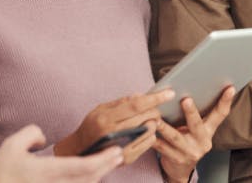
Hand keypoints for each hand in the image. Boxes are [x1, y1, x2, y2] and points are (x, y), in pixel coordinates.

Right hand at [0, 124, 124, 182]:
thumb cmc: (1, 173)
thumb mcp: (11, 146)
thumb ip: (30, 134)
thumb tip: (43, 138)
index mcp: (47, 171)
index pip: (83, 167)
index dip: (103, 159)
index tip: (115, 150)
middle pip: (91, 178)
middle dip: (107, 166)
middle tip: (118, 155)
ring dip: (99, 175)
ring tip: (107, 163)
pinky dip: (87, 182)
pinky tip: (91, 176)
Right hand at [52, 89, 174, 163]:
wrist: (81, 150)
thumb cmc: (92, 126)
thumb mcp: (101, 109)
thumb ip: (121, 102)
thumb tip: (141, 95)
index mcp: (106, 118)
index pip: (136, 105)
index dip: (155, 98)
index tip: (169, 92)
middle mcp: (114, 133)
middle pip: (145, 117)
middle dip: (156, 110)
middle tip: (155, 108)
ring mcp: (121, 147)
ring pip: (150, 130)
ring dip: (154, 122)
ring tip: (147, 119)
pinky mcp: (127, 158)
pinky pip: (149, 143)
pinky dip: (151, 134)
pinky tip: (144, 131)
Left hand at [154, 86, 236, 182]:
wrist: (179, 170)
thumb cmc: (185, 142)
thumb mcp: (194, 130)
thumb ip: (193, 115)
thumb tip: (184, 89)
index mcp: (208, 131)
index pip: (220, 114)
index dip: (226, 101)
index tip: (230, 88)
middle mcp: (202, 142)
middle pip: (197, 125)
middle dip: (191, 112)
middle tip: (186, 100)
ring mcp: (190, 152)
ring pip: (175, 137)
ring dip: (165, 127)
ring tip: (156, 117)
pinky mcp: (176, 159)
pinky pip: (162, 148)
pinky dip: (152, 139)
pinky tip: (145, 131)